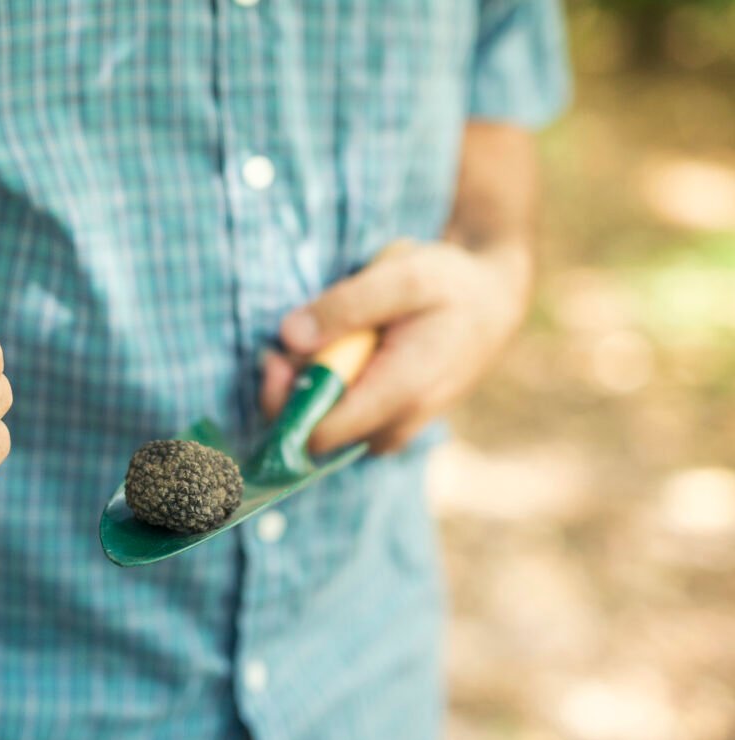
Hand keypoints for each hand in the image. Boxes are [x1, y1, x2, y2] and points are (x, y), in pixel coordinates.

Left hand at [260, 239, 531, 453]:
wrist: (492, 303)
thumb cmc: (450, 286)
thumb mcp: (404, 274)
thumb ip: (347, 305)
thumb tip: (290, 337)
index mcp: (402, 392)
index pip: (320, 435)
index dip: (286, 400)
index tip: (276, 357)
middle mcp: (397, 424)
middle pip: (313, 433)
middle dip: (292, 388)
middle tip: (292, 339)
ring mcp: (393, 431)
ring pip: (324, 427)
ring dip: (307, 386)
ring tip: (322, 337)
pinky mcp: (386, 426)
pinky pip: (340, 420)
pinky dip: (325, 389)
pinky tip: (336, 353)